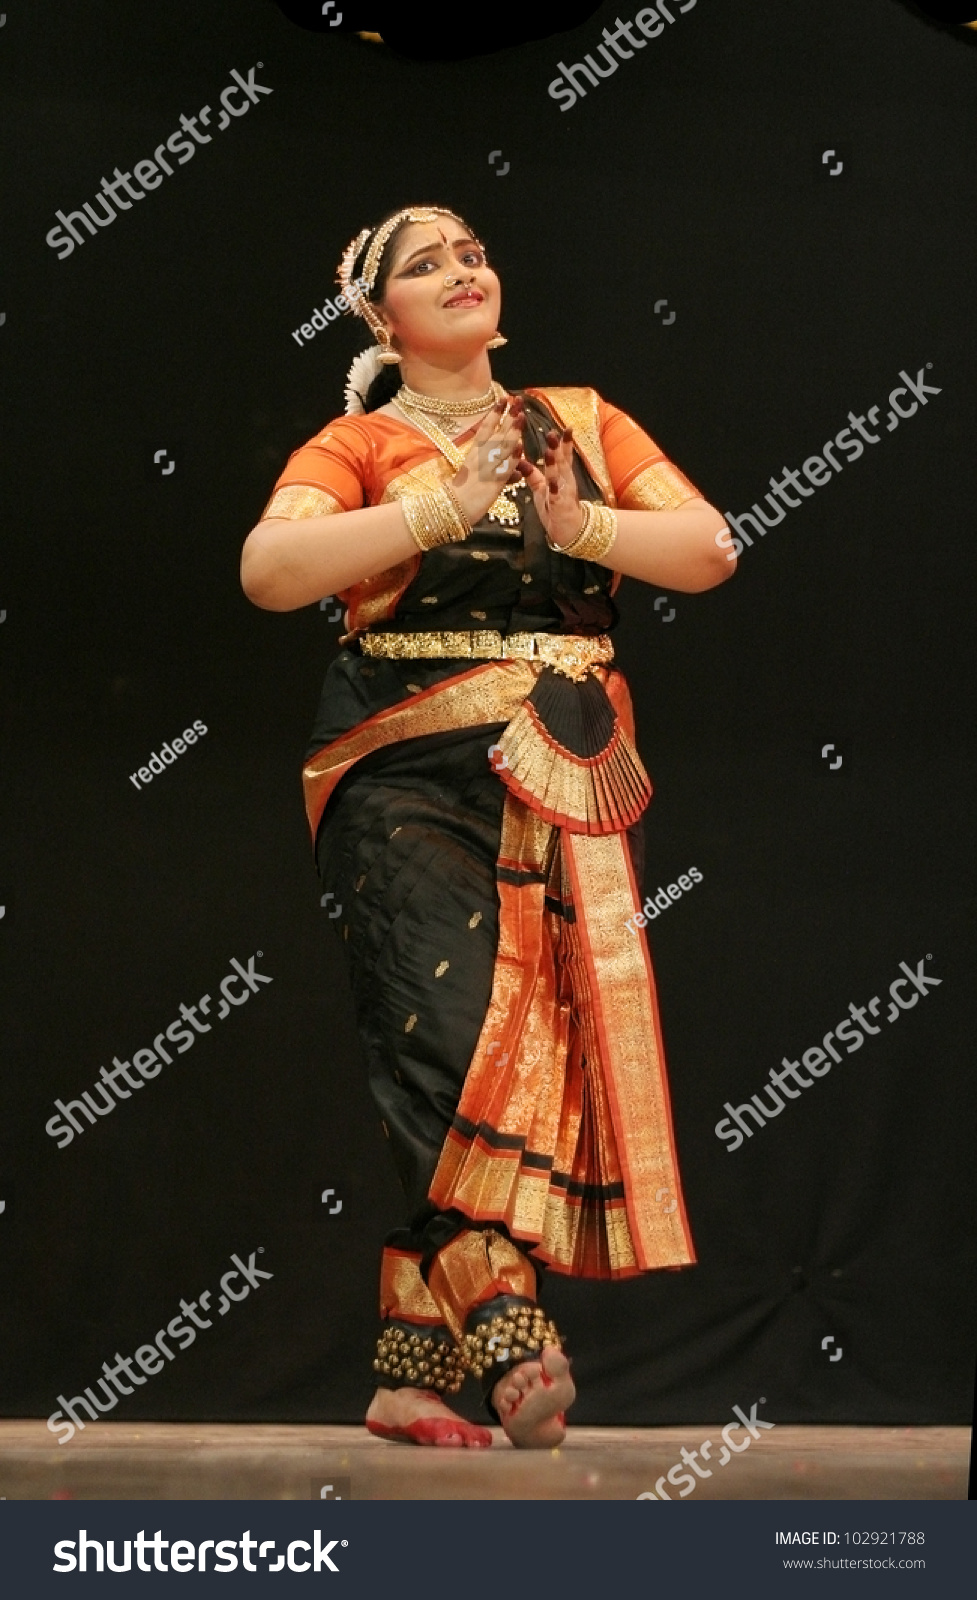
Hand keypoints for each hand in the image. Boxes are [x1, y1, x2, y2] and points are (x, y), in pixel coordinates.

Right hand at [448, 396, 525, 525]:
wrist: (451, 508)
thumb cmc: (459, 494)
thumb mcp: (474, 475)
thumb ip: (493, 469)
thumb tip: (513, 471)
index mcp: (474, 453)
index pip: (485, 428)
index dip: (495, 413)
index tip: (503, 399)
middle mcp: (481, 457)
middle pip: (497, 432)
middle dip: (508, 416)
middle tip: (517, 400)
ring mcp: (487, 468)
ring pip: (502, 447)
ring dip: (512, 431)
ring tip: (521, 415)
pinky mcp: (493, 482)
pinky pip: (504, 468)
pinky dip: (513, 458)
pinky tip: (520, 447)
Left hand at [516, 429, 583, 547]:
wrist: (568, 531)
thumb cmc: (554, 507)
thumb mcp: (542, 489)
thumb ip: (533, 475)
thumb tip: (520, 460)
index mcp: (561, 475)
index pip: (563, 456)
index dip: (563, 443)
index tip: (564, 428)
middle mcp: (565, 481)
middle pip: (561, 461)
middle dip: (558, 447)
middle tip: (552, 433)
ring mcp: (564, 493)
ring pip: (560, 476)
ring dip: (555, 464)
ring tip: (551, 452)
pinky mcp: (560, 507)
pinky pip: (557, 497)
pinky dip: (554, 490)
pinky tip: (552, 483)